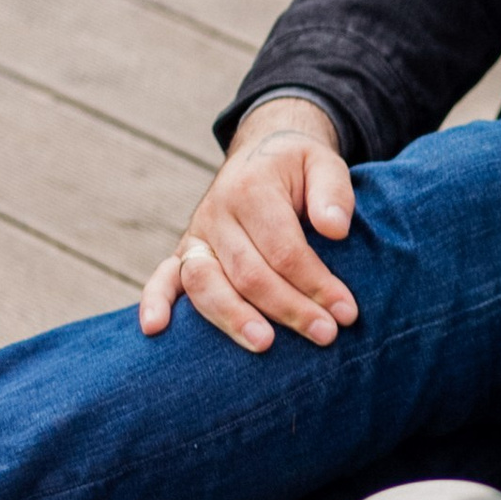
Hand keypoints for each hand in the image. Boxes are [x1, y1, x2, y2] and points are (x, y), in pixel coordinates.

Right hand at [140, 98, 357, 352]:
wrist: (262, 153)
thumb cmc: (299, 168)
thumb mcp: (324, 163)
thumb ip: (333, 191)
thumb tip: (335, 228)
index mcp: (252, 190)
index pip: (284, 248)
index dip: (316, 283)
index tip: (346, 312)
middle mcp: (217, 214)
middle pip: (248, 272)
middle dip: (288, 309)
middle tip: (326, 335)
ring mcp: (197, 236)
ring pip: (206, 283)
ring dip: (234, 318)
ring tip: (264, 345)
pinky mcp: (184, 254)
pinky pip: (162, 278)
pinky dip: (154, 302)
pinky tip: (154, 330)